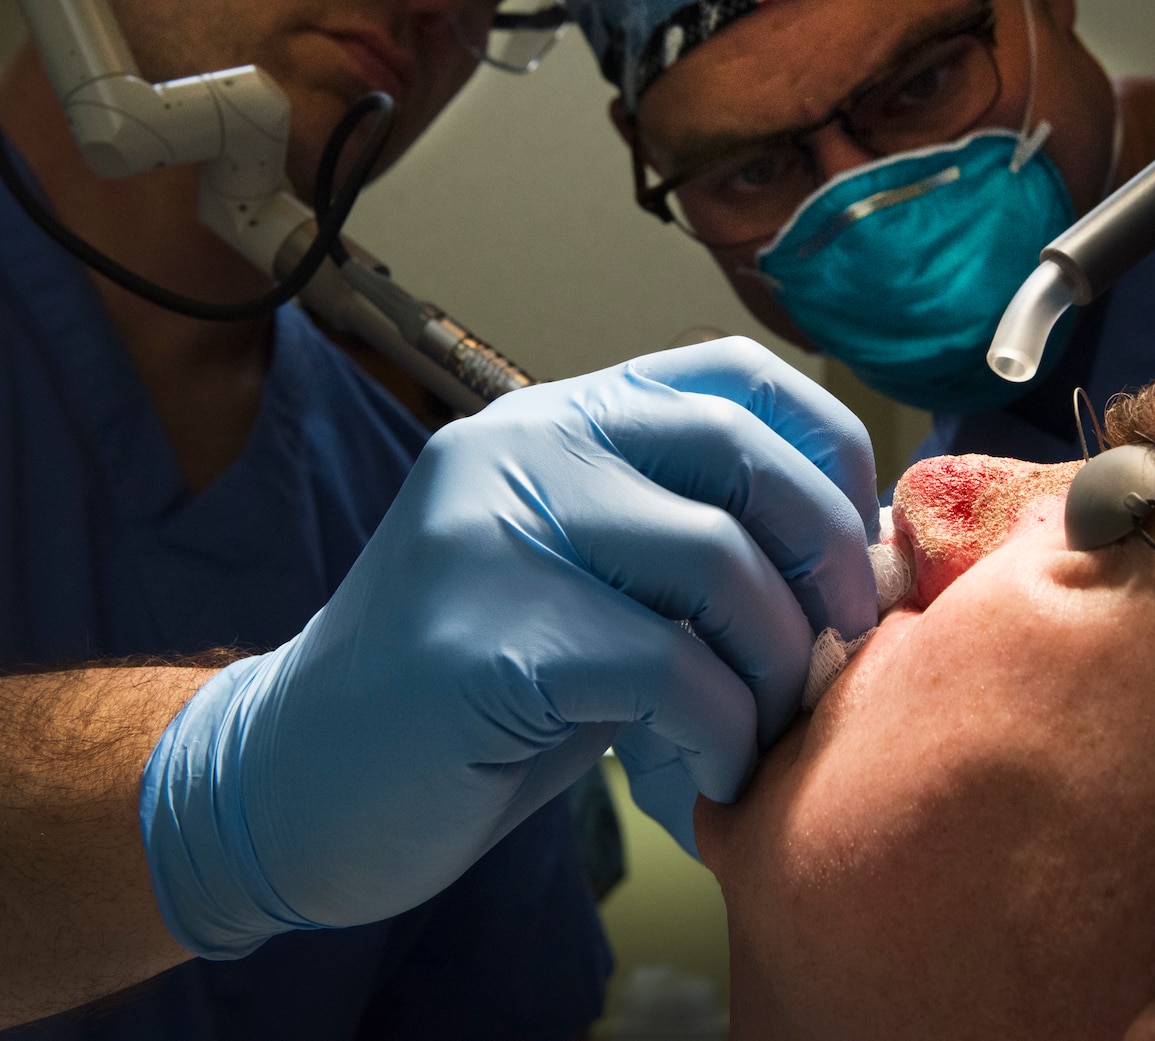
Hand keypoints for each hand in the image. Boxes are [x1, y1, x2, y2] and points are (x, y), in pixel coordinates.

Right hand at [141, 337, 877, 957]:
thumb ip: (692, 541)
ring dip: (778, 664)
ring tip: (768, 727)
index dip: (828, 443)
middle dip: (826, 558)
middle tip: (843, 643)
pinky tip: (713, 773)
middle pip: (741, 456)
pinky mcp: (480, 637)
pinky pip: (666, 668)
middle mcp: (521, 447)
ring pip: (717, 564)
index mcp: (557, 417)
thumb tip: (861, 546)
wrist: (290, 782)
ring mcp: (492, 534)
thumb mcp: (588, 581)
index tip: (864, 538)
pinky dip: (722, 731)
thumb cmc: (475, 690)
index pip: (730, 372)